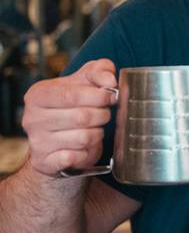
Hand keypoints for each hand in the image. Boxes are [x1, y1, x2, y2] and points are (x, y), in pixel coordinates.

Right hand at [21, 59, 118, 177]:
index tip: (112, 96)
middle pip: (82, 117)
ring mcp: (37, 141)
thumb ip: (100, 71)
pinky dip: (88, 152)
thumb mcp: (85, 81)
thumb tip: (109, 78)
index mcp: (38, 95)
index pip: (72, 95)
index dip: (98, 95)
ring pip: (84, 138)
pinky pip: (77, 157)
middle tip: (104, 114)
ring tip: (93, 129)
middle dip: (102, 115)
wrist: (57, 140)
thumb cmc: (73, 106)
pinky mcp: (45, 161)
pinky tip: (84, 147)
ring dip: (97, 133)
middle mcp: (32, 118)